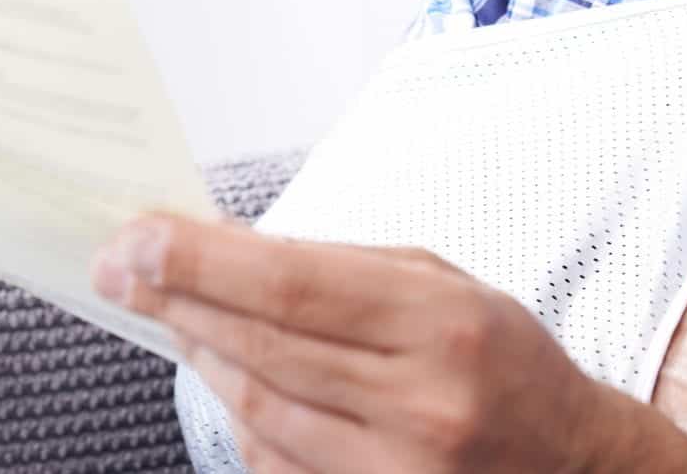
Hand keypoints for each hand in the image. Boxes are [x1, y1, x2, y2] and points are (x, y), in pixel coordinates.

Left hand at [91, 214, 686, 473]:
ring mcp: (395, 470)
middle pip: (265, 346)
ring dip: (201, 354)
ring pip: (259, 409)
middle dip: (180, 299)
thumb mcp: (444, 284)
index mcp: (443, 325)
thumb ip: (342, 267)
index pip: (297, 287)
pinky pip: (275, 460)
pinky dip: (239, 413)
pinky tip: (224, 372)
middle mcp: (421, 404)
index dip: (206, 261)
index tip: (143, 236)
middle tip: (120, 265)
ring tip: (165, 308)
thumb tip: (230, 245)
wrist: (566, 461)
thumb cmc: (502, 359)